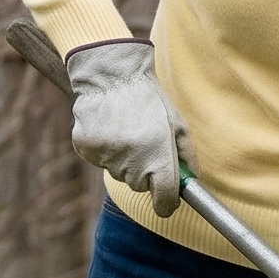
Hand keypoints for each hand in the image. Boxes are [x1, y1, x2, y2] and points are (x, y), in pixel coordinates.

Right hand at [64, 38, 192, 215]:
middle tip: (146, 144)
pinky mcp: (86, 148)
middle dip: (146, 172)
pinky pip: (100, 160)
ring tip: (127, 130)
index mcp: (158, 157)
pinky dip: (105, 149)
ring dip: (125, 159)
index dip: (167, 203)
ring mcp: (106, 157)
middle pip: (140, 186)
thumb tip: (192, 182)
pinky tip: (110, 128)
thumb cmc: (150, 99)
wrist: (112, 74)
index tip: (167, 202)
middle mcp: (131, 162)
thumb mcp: (178, 125)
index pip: (164, 199)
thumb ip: (187, 157)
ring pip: (119, 173)